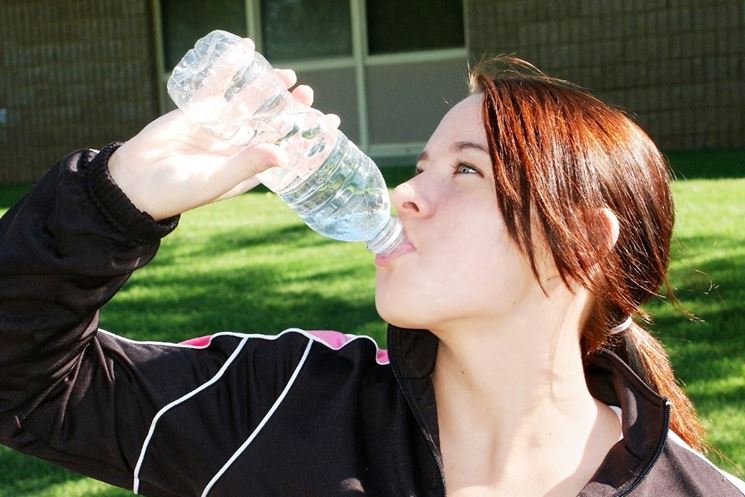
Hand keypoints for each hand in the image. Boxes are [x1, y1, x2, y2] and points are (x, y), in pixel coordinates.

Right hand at [108, 69, 338, 220]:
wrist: (133, 181)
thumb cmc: (177, 190)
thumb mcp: (216, 180)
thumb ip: (248, 164)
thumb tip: (284, 152)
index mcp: (249, 167)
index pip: (287, 147)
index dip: (308, 135)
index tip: (332, 122)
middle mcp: (238, 145)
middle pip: (272, 121)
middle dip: (291, 107)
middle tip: (307, 93)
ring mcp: (219, 126)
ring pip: (250, 101)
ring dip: (268, 87)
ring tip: (288, 75)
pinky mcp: (198, 109)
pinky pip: (218, 84)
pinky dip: (231, 66)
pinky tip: (245, 49)